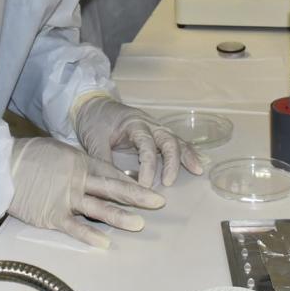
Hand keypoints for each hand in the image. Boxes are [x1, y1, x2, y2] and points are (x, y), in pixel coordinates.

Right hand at [6, 137, 164, 248]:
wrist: (2, 166)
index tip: (151, 187)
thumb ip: (78, 162)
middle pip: (113, 189)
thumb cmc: (28, 156)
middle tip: (158, 202)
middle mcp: (78, 180)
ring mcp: (66, 198)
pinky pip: (74, 227)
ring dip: (120, 217)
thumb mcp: (58, 150)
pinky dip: (89, 235)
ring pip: (98, 209)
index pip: (112, 173)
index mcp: (80, 162)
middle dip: (137, 196)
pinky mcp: (51, 215)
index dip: (132, 181)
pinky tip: (105, 242)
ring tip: (139, 224)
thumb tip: (95, 170)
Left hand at [72, 95, 203, 187]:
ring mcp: (154, 126)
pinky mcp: (156, 131)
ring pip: (175, 139)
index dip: (148, 167)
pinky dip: (187, 151)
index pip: (146, 145)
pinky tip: (196, 164)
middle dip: (171, 162)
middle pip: (168, 139)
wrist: (93, 104)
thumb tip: (114, 186)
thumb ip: (104, 161)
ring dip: (186, 155)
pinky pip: (175, 140)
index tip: (144, 186)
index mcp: (132, 123)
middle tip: (169, 183)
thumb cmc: (93, 121)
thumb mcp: (93, 140)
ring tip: (197, 171)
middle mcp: (148, 123)